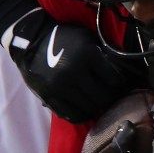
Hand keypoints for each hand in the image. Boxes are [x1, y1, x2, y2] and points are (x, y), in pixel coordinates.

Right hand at [9, 7, 137, 123]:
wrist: (32, 40)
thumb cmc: (64, 37)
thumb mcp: (87, 38)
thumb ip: (102, 54)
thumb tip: (122, 73)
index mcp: (87, 55)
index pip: (113, 79)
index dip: (119, 84)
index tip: (119, 85)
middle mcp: (75, 73)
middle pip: (102, 97)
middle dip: (110, 98)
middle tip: (111, 97)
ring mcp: (61, 87)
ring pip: (89, 108)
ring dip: (96, 107)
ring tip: (97, 102)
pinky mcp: (50, 97)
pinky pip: (71, 115)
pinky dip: (82, 115)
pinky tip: (85, 110)